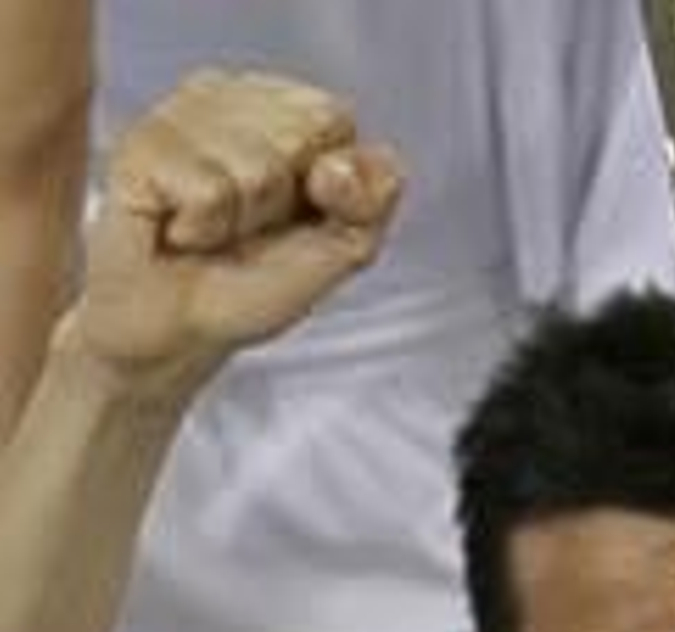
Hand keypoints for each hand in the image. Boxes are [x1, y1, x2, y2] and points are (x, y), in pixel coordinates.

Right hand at [69, 72, 403, 399]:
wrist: (180, 331)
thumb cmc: (251, 285)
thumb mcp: (341, 248)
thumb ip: (372, 202)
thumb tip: (339, 168)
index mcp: (282, 108)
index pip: (336, 118)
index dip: (332, 185)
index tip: (298, 216)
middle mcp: (229, 95)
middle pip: (301, 135)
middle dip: (283, 205)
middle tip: (245, 230)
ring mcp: (180, 112)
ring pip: (257, 167)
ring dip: (240, 223)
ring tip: (209, 233)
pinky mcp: (142, 144)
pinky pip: (209, 191)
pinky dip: (202, 230)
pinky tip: (179, 232)